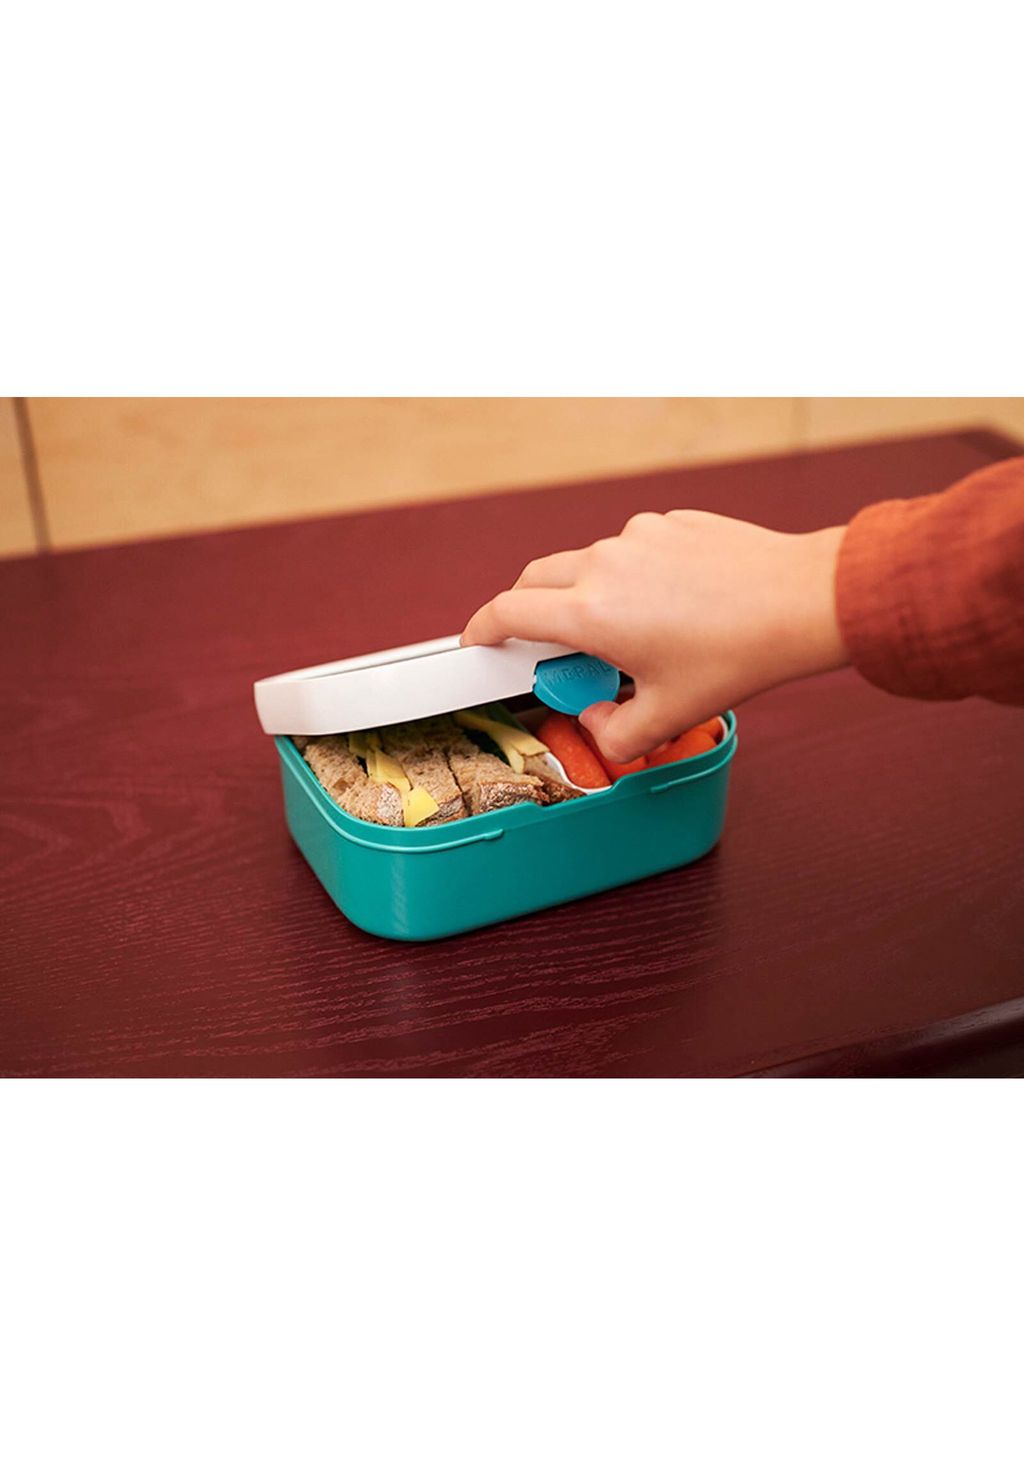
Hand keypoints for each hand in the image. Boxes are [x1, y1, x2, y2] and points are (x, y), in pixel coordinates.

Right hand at [461, 509, 848, 763]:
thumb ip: (614, 734)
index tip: (476, 643)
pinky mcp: (669, 522)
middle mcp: (604, 565)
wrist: (801, 599)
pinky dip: (630, 575)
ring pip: (586, 564)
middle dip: (525, 611)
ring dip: (585, 594)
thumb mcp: (670, 714)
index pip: (506, 613)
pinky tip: (671, 604)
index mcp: (590, 613)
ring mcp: (637, 536)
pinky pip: (630, 549)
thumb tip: (595, 722)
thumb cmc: (738, 655)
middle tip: (545, 645)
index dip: (480, 630)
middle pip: (535, 580)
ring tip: (627, 633)